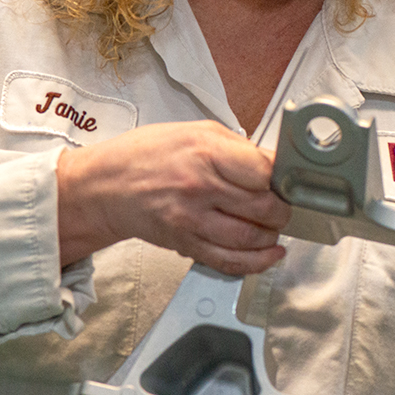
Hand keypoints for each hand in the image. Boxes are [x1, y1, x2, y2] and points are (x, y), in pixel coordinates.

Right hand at [56, 121, 290, 271]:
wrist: (104, 186)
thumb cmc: (148, 154)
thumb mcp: (195, 131)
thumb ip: (236, 148)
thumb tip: (274, 165)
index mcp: (205, 152)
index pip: (265, 171)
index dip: (285, 178)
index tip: (290, 180)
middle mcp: (200, 187)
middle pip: (264, 208)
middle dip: (283, 210)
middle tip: (284, 206)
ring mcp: (191, 219)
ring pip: (250, 238)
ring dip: (271, 237)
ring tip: (273, 228)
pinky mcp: (184, 243)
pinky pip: (228, 260)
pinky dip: (255, 263)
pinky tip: (268, 255)